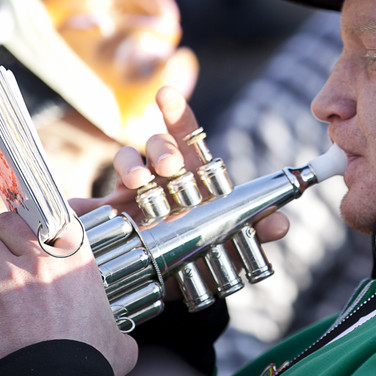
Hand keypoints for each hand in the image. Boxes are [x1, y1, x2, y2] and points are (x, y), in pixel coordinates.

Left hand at [0, 210, 136, 375]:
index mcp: (78, 258)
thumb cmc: (88, 362)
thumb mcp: (117, 340)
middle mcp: (45, 258)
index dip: (34, 222)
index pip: (50, 216)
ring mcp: (15, 273)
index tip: (28, 233)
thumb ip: (120, 333)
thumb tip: (125, 344)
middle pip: (9, 221)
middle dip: (0, 234)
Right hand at [103, 85, 289, 241]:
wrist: (163, 281)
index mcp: (191, 176)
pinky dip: (95, 197)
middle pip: (160, 146)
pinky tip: (95, 201)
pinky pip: (97, 198)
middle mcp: (162, 177)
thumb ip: (253, 232)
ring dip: (133, 164)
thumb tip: (280, 224)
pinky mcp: (110, 210)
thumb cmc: (194, 253)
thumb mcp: (224, 245)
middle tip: (169, 165)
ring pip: (130, 159)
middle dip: (162, 148)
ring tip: (140, 181)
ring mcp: (134, 191)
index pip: (185, 137)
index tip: (165, 94)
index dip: (176, 113)